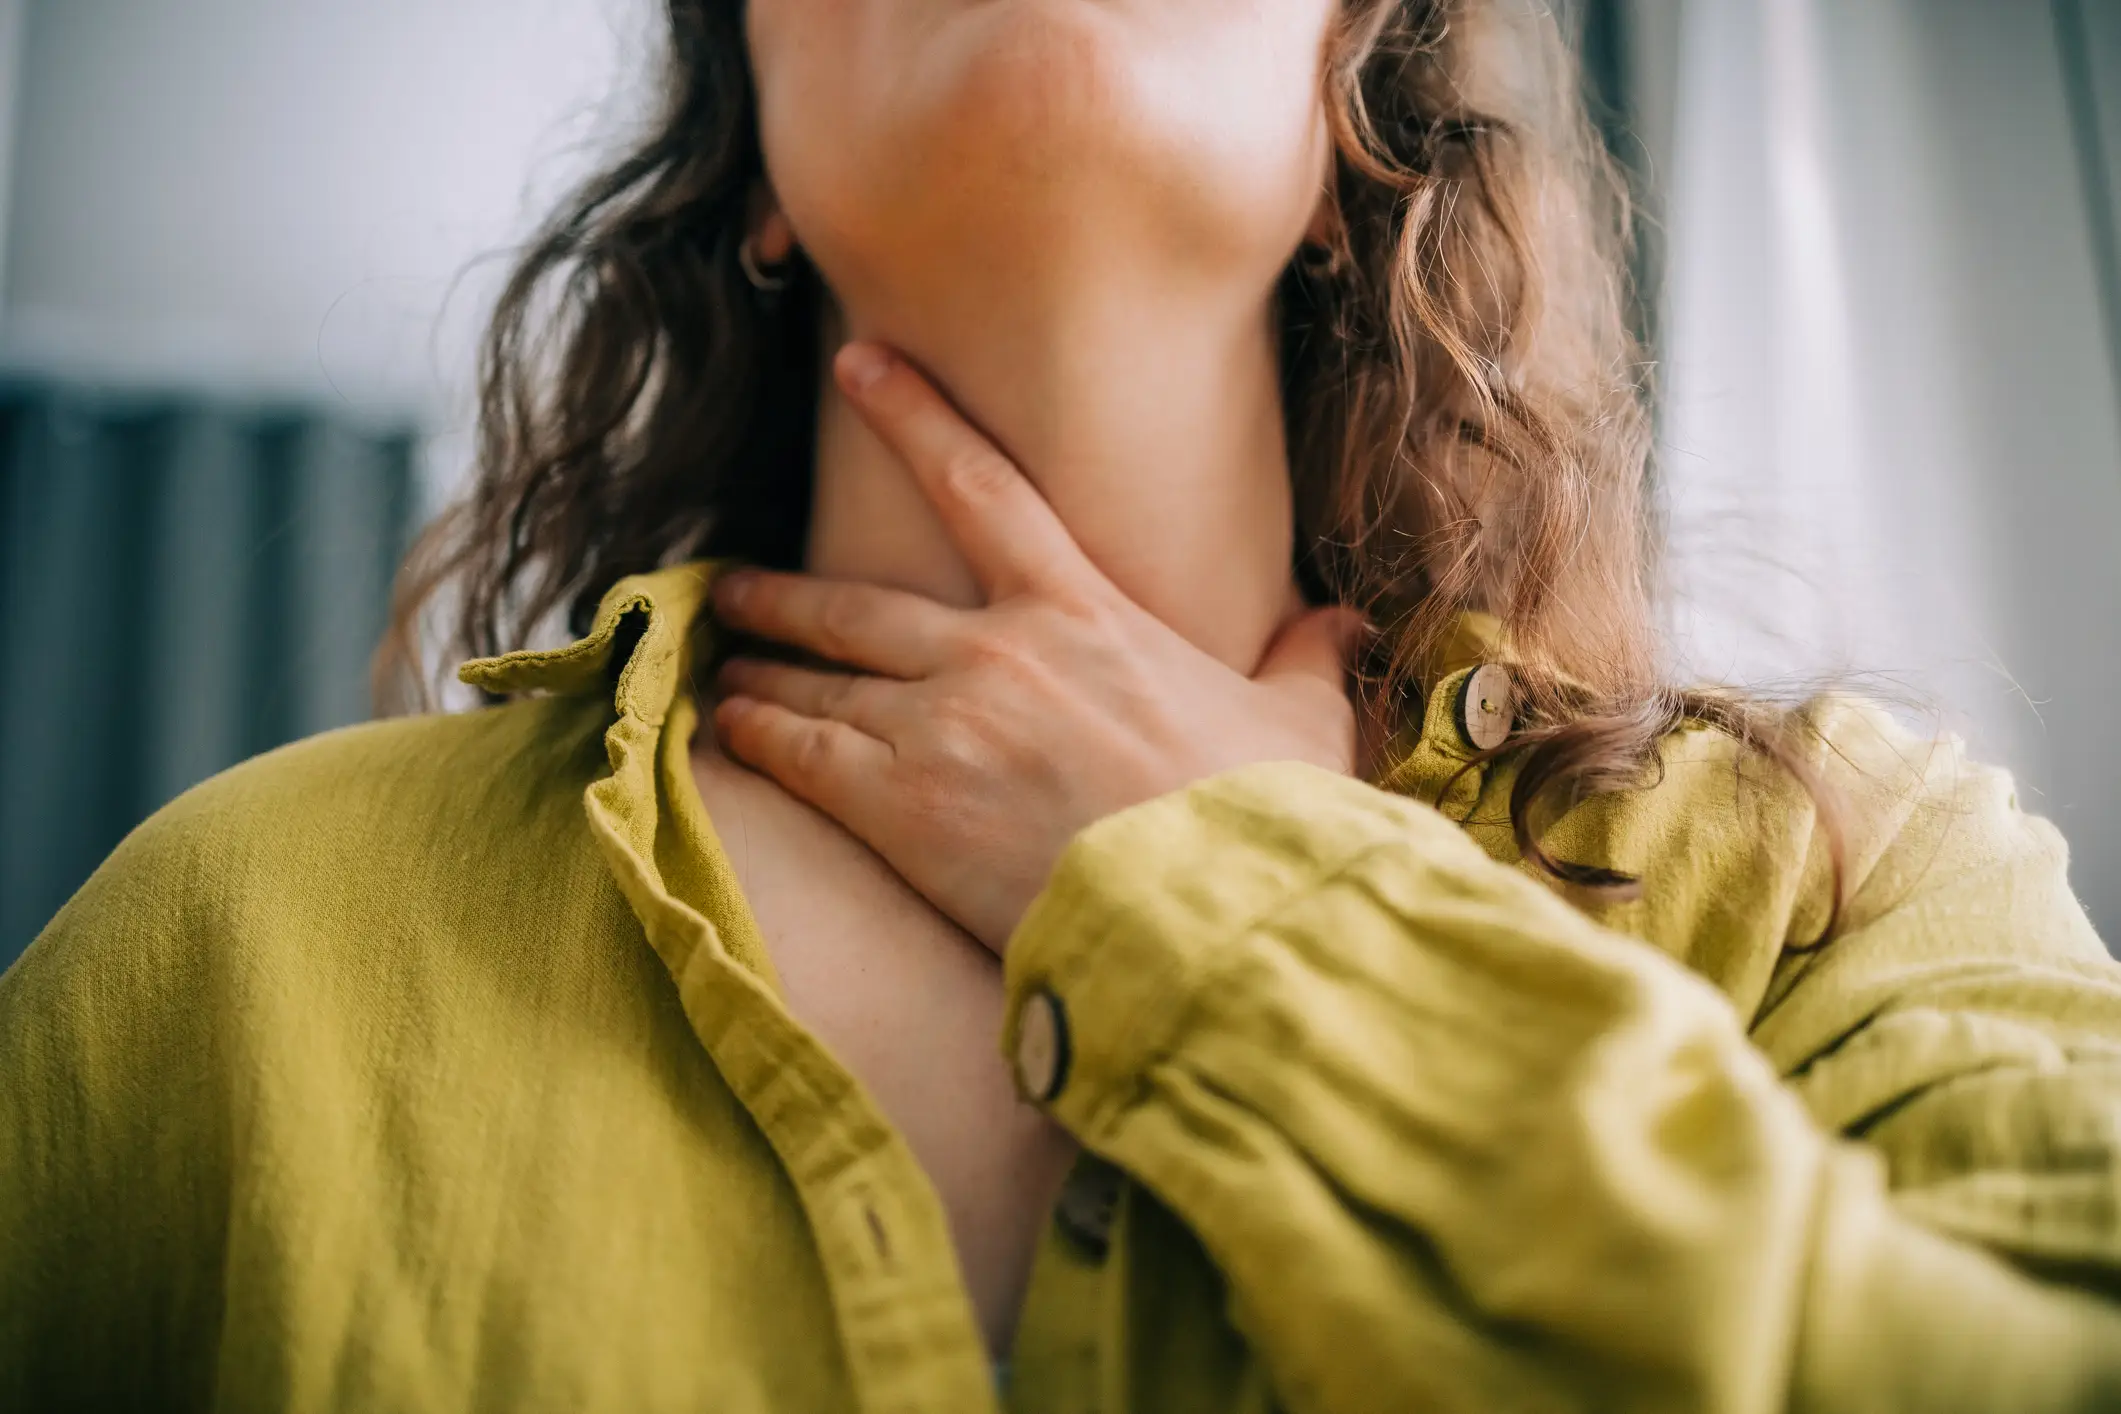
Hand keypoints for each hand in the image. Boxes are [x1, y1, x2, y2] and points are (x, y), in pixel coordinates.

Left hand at [711, 342, 1365, 953]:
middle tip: (733, 584)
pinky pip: (799, 752)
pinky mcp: (901, 806)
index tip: (857, 365)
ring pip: (817, 676)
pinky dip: (755, 735)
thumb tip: (1342, 625)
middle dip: (783, 593)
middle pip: (855, 603)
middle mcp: (994, 652)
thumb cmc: (1256, 814)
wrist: (1208, 909)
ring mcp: (938, 726)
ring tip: (721, 663)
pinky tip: (725, 727)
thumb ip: (1305, 659)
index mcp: (1082, 612)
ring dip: (761, 667)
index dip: (912, 415)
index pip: (979, 486)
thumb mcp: (1298, 721)